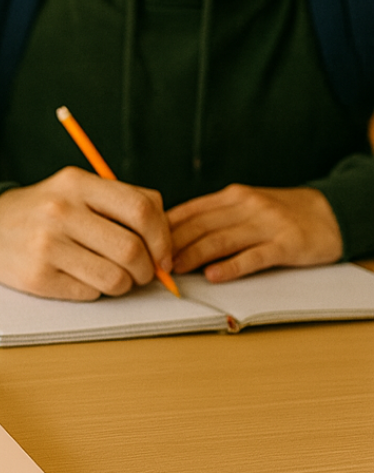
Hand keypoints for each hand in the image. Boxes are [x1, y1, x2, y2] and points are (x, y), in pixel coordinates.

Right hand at [0, 167, 171, 300]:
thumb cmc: (43, 210)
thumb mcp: (76, 189)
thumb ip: (121, 202)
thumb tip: (166, 240)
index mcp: (77, 183)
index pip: (142, 210)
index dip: (163, 237)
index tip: (164, 253)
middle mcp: (60, 211)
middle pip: (132, 249)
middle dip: (147, 269)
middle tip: (143, 272)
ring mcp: (46, 246)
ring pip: (115, 278)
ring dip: (124, 284)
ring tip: (114, 276)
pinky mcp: (37, 277)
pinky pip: (89, 294)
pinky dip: (95, 291)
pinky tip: (81, 277)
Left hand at [168, 184, 342, 281]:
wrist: (329, 213)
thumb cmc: (277, 214)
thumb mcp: (243, 206)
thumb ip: (211, 217)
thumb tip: (167, 235)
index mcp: (230, 197)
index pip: (189, 212)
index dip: (163, 229)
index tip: (142, 243)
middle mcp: (246, 206)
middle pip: (200, 226)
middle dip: (172, 245)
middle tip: (151, 262)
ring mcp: (267, 224)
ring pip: (221, 240)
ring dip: (193, 256)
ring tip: (174, 270)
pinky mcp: (286, 244)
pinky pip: (253, 256)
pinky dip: (231, 267)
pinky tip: (213, 276)